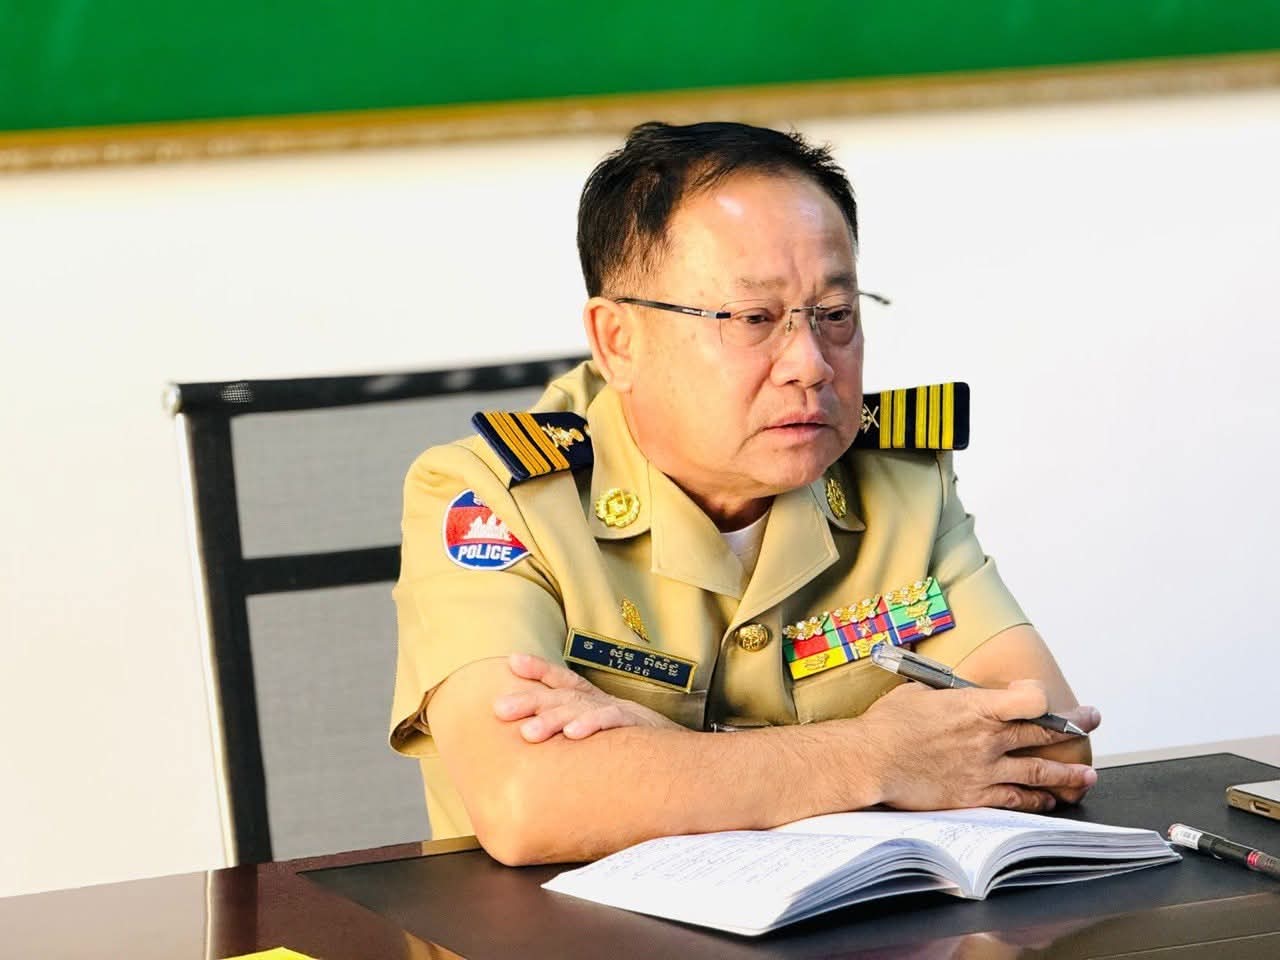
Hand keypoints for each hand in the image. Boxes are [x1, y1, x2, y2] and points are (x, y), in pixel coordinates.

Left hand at [492, 653, 680, 742]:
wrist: (686, 756)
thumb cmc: (640, 746)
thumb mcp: (605, 735)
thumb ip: (579, 733)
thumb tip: (540, 747)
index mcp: (594, 702)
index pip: (564, 681)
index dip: (539, 669)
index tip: (512, 662)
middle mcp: (603, 702)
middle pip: (562, 695)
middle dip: (529, 699)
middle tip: (499, 708)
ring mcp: (619, 710)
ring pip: (580, 709)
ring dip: (552, 718)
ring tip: (528, 732)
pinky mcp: (636, 724)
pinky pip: (611, 721)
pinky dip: (591, 725)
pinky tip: (573, 734)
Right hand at [858, 679, 1099, 813]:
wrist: (871, 760)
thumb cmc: (888, 725)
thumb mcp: (921, 693)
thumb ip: (948, 696)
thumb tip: (956, 697)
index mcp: (975, 707)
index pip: (1031, 700)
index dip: (1043, 697)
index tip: (1041, 698)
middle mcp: (987, 738)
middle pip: (1042, 733)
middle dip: (1072, 727)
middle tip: (1090, 722)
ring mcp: (984, 769)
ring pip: (1038, 772)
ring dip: (1067, 774)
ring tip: (1087, 775)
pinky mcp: (974, 796)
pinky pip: (1016, 800)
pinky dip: (1037, 801)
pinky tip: (1050, 801)